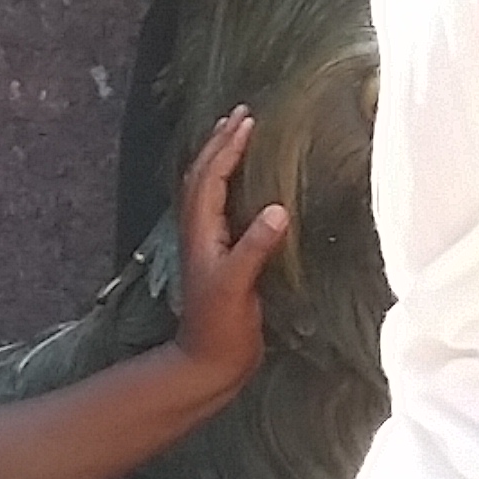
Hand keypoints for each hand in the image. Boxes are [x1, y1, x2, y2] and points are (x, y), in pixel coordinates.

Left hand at [165, 108, 290, 391]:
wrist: (207, 365)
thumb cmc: (219, 328)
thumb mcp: (237, 287)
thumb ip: (254, 249)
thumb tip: (277, 210)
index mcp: (201, 233)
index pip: (211, 178)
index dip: (227, 148)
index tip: (248, 121)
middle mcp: (201, 232)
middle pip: (203, 175)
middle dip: (220, 142)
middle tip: (240, 114)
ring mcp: (210, 245)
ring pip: (209, 189)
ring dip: (221, 158)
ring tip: (237, 135)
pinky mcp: (223, 259)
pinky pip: (223, 207)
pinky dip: (231, 184)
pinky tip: (247, 185)